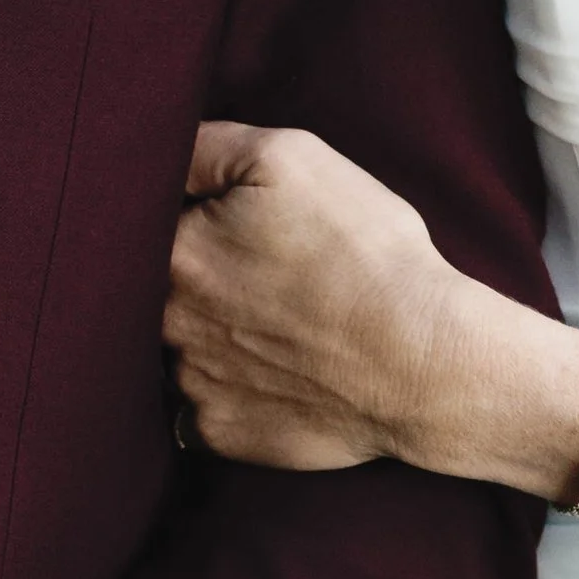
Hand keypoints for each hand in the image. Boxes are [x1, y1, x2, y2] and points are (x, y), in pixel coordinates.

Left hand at [165, 120, 465, 470]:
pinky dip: (231, 389)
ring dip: (215, 335)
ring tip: (281, 328)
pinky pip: (203, 405)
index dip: (200, 218)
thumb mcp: (291, 159)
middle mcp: (167, 322)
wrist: (423, 364)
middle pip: (162, 287)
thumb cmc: (366, 256)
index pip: (156, 222)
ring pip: (182, 346)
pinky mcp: (218, 431)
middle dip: (204, 277)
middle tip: (270, 277)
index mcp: (175, 252)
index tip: (249, 229)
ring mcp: (190, 383)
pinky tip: (276, 374)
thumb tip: (168, 156)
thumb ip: (209, 146)